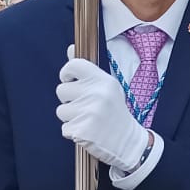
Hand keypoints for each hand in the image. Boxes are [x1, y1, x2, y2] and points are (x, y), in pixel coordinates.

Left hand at [56, 55, 148, 172]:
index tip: (71, 81)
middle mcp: (96, 94)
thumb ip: (86, 70)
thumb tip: (70, 48)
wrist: (128, 141)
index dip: (67, 73)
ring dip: (70, 117)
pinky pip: (64, 128)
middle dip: (69, 100)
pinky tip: (87, 131)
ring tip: (88, 119)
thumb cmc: (114, 112)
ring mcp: (89, 113)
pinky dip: (72, 131)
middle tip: (86, 106)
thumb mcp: (106, 87)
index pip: (73, 65)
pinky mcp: (82, 131)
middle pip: (61, 90)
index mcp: (103, 80)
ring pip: (60, 110)